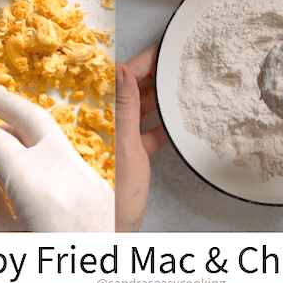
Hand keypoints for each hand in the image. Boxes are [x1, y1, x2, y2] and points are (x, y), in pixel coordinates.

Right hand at [0, 87, 113, 230]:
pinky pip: (69, 153)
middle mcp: (64, 172)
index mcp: (34, 186)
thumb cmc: (52, 278)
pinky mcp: (101, 186)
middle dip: (2, 101)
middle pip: (30, 117)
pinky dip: (46, 143)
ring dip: (25, 119)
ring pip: (53, 132)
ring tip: (1, 117)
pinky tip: (32, 150)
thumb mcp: (7, 243)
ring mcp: (87, 176)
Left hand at [116, 46, 167, 231]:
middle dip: (153, 76)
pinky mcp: (132, 157)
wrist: (114, 234)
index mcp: (103, 121)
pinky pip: (149, 133)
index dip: (142, 61)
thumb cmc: (115, 201)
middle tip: (175, 61)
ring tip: (180, 84)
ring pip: (142, 110)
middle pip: (131, 91)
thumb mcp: (127, 149)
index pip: (122, 79)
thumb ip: (126, 109)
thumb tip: (122, 70)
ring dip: (160, 98)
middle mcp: (109, 127)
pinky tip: (177, 119)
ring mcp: (121, 141)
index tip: (162, 48)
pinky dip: (163, 125)